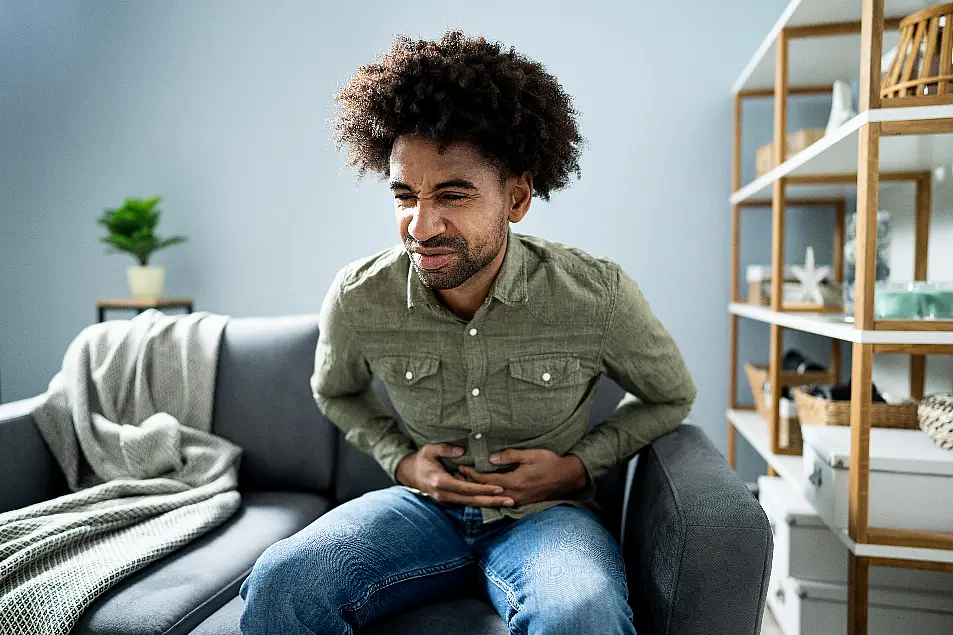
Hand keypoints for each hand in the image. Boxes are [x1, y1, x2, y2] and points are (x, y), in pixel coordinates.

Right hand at [395, 443, 515, 506]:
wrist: (408, 473)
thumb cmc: (421, 459)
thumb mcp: (429, 449)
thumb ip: (445, 449)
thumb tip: (461, 451)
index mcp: (441, 482)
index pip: (466, 488)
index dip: (483, 489)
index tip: (499, 488)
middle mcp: (445, 495)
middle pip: (472, 500)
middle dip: (492, 501)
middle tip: (511, 500)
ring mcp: (446, 500)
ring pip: (471, 504)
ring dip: (489, 504)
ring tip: (508, 502)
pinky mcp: (449, 501)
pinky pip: (467, 503)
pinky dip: (481, 503)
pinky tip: (495, 501)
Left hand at [456, 449, 587, 507]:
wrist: (568, 478)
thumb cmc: (550, 463)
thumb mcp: (531, 455)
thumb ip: (510, 456)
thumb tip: (491, 458)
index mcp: (513, 482)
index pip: (486, 479)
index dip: (471, 474)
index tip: (460, 467)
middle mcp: (513, 495)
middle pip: (485, 492)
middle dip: (470, 484)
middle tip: (457, 477)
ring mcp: (518, 501)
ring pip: (492, 499)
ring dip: (479, 491)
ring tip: (466, 485)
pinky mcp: (522, 503)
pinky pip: (501, 502)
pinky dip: (490, 496)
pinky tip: (484, 492)